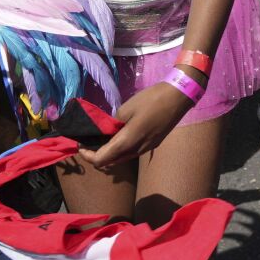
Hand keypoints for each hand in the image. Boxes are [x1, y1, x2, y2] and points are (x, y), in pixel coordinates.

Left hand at [79, 81, 194, 168]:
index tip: (81, 144)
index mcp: (127, 142)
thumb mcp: (126, 108)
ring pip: (122, 158)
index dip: (87, 155)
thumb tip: (106, 130)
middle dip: (97, 155)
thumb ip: (113, 123)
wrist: (179, 97)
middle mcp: (136, 150)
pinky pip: (132, 152)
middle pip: (111, 162)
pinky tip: (121, 135)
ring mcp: (146, 148)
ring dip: (110, 152)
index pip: (101, 160)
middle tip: (90, 140)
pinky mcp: (153, 144)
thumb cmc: (151, 100)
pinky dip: (121, 148)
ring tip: (104, 137)